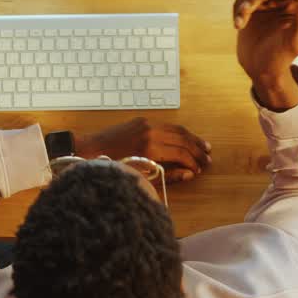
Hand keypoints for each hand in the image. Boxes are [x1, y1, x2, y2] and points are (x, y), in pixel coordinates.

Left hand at [75, 118, 210, 181]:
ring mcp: (146, 124)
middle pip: (183, 139)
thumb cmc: (112, 168)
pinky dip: (179, 132)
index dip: (193, 163)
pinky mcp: (142, 121)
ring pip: (177, 129)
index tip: (200, 170)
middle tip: (208, 160)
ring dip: (192, 138)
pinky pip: (167, 125)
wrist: (89, 150)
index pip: (181, 154)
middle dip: (197, 150)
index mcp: (149, 149)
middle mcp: (150, 133)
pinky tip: (186, 138)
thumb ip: (168, 176)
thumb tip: (189, 174)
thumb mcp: (140, 177)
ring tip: (205, 147)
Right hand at [234, 0, 297, 109]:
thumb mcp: (296, 42)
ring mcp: (267, 4)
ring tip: (240, 23)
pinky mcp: (252, 9)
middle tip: (246, 10)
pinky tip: (238, 25)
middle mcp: (284, 1)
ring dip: (245, 4)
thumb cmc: (282, 58)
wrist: (262, 70)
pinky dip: (238, 9)